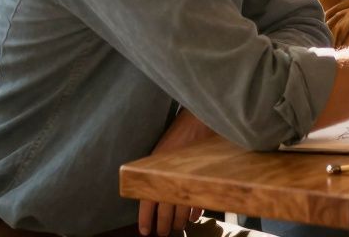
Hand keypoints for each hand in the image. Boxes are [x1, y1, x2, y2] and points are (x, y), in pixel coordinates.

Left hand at [138, 110, 215, 234]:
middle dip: (164, 225)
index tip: (146, 231)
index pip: (147, 204)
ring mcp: (187, 181)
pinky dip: (195, 210)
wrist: (199, 122)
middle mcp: (169, 181)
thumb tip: (150, 190)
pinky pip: (198, 201)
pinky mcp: (202, 180)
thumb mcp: (159, 154)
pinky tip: (193, 215)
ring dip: (180, 221)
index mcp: (155, 174)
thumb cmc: (178, 135)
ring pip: (182, 210)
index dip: (146, 220)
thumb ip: (154, 173)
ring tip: (179, 226)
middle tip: (165, 232)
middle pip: (165, 212)